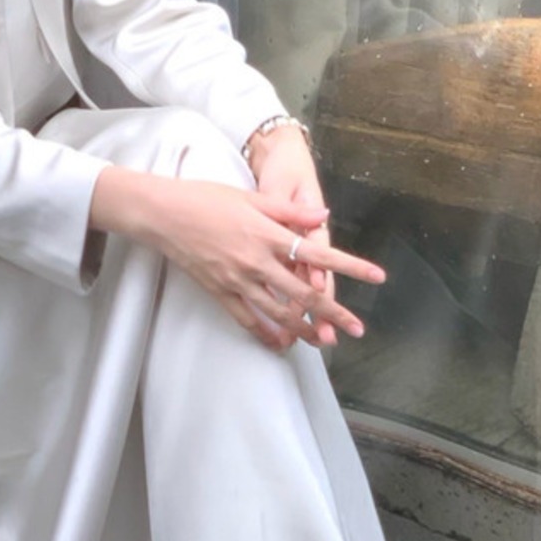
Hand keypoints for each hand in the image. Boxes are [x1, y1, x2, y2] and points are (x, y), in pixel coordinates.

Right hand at [143, 179, 384, 351]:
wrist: (163, 214)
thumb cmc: (205, 198)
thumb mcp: (251, 197)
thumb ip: (289, 211)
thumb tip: (323, 216)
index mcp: (269, 235)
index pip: (319, 255)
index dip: (351, 267)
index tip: (377, 277)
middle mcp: (257, 262)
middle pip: (304, 294)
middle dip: (334, 313)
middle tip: (356, 328)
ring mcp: (238, 280)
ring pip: (278, 313)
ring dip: (303, 329)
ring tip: (322, 341)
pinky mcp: (220, 291)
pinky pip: (247, 319)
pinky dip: (264, 333)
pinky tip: (279, 343)